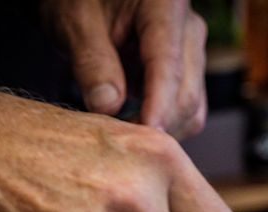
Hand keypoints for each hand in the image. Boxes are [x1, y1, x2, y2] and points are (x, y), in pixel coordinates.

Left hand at [43, 0, 207, 139]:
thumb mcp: (75, 22)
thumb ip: (92, 62)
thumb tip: (109, 105)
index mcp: (166, 6)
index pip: (169, 66)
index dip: (157, 107)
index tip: (142, 138)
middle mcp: (189, 30)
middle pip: (186, 96)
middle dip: (155, 126)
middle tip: (114, 141)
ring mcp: (191, 53)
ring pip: (191, 109)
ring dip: (160, 130)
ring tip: (120, 133)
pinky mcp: (185, 73)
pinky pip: (185, 109)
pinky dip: (161, 124)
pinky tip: (131, 124)